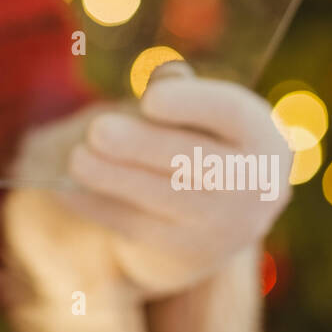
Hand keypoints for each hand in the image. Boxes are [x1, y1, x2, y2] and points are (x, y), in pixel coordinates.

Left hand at [58, 62, 291, 298]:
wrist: (213, 219)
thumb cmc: (197, 142)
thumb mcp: (199, 114)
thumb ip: (181, 92)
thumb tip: (163, 77)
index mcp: (265, 136)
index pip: (234, 115)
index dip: (193, 105)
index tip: (149, 99)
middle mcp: (258, 185)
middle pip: (196, 161)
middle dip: (142, 146)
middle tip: (96, 131)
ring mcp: (227, 227)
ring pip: (165, 199)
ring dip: (115, 179)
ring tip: (77, 159)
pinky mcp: (189, 253)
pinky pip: (139, 226)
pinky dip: (100, 206)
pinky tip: (67, 189)